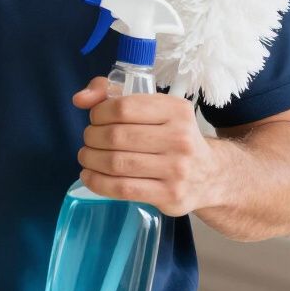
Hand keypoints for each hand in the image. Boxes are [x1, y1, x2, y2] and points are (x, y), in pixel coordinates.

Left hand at [72, 77, 215, 215]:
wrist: (209, 175)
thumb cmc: (172, 136)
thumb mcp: (154, 108)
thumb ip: (113, 94)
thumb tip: (80, 99)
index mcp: (176, 110)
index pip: (123, 108)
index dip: (99, 112)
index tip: (95, 118)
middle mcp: (179, 138)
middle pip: (116, 136)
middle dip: (91, 137)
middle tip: (88, 140)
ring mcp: (176, 170)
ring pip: (117, 163)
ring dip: (91, 159)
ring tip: (86, 156)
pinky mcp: (170, 196)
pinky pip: (123, 189)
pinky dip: (98, 182)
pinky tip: (90, 176)